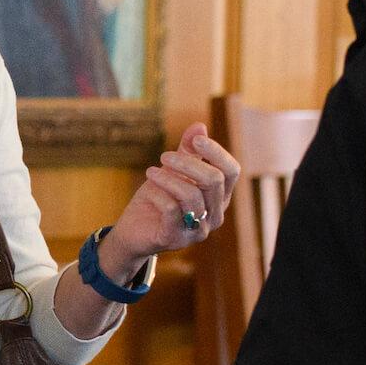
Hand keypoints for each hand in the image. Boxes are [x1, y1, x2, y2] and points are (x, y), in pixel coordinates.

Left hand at [103, 123, 239, 268]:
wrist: (134, 229)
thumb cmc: (158, 198)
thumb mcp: (172, 170)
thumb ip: (188, 151)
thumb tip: (199, 126)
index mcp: (219, 197)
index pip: (231, 171)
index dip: (216, 152)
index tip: (195, 140)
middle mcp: (214, 215)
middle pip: (214, 180)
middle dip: (187, 162)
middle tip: (164, 155)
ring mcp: (198, 230)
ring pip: (192, 195)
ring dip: (168, 177)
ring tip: (151, 172)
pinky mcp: (176, 238)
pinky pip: (172, 209)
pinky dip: (158, 194)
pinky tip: (148, 190)